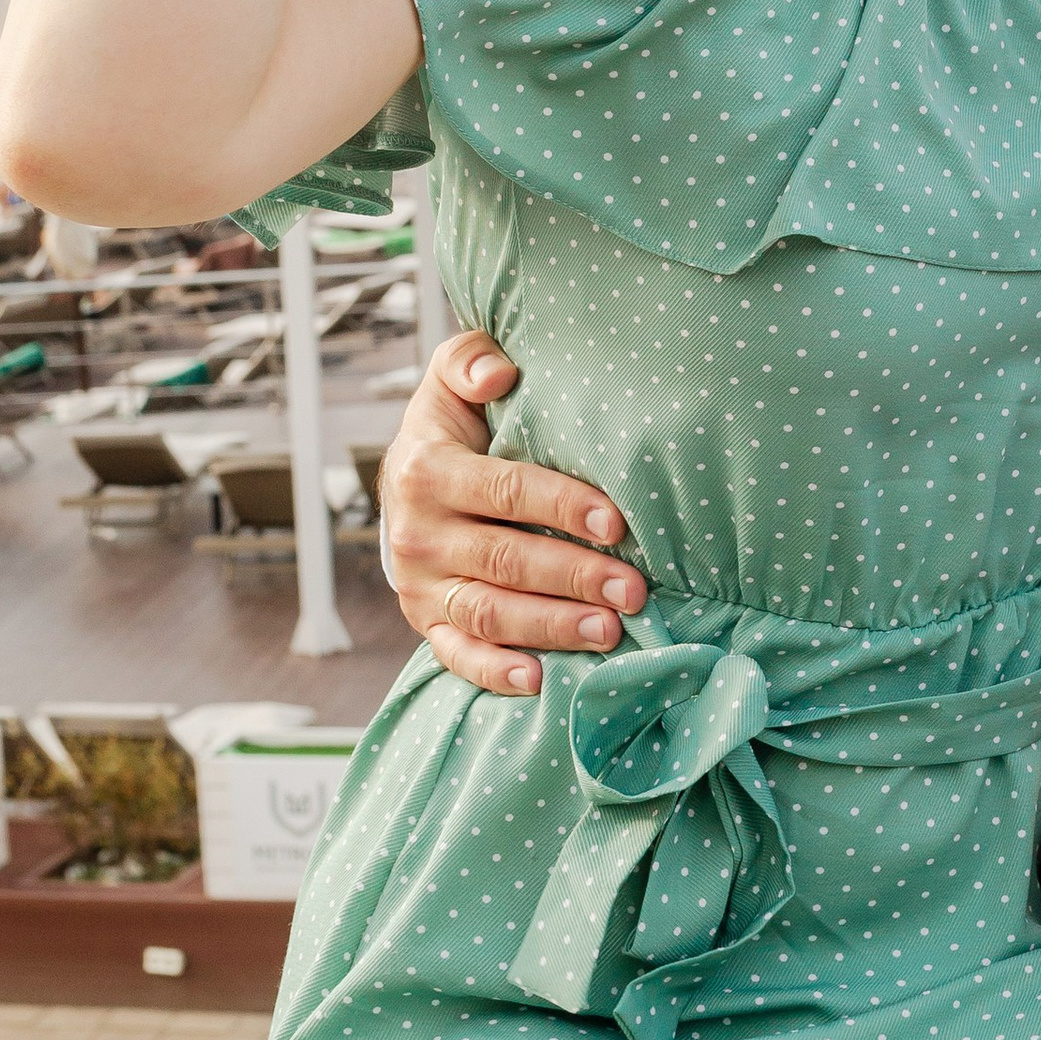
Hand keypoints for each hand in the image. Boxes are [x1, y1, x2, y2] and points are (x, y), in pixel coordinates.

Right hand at [382, 328, 646, 696]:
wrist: (406, 483)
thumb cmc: (455, 427)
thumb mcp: (452, 380)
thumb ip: (469, 359)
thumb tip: (498, 372)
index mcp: (427, 469)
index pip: (506, 490)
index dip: (563, 506)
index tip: (618, 523)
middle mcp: (418, 532)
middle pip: (505, 559)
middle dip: (574, 577)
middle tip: (634, 590)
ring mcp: (420, 585)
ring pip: (488, 613)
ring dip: (551, 627)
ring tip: (610, 632)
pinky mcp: (425, 622)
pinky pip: (456, 656)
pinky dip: (494, 673)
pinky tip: (540, 680)